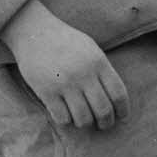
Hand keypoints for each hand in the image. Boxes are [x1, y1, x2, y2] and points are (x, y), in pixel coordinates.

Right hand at [0, 0, 129, 129]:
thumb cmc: (65, 41)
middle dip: (106, 123)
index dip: (123, 110)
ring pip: (84, 119)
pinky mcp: (47, 91)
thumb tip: (116, 100)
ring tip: (83, 119)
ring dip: (85, 123)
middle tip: (103, 125)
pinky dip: (66, 120)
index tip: (122, 117)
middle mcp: (83, 74)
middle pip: (103, 110)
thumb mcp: (90, 49)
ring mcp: (65, 83)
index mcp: (98, 62)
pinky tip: (64, 113)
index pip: (118, 94)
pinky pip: (62, 118)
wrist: (33, 31)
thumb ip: (103, 71)